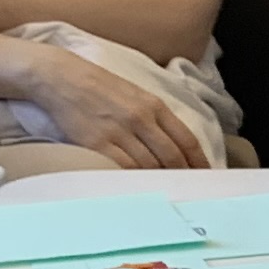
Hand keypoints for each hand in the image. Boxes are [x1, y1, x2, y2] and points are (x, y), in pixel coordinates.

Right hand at [16, 50, 203, 172]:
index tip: (207, 176)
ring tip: (166, 191)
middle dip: (183, 176)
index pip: (187, 140)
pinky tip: (140, 186)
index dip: (200, 162)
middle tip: (190, 190)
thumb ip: (156, 117)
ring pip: (149, 166)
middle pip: (172, 157)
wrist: (61, 77)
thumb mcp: (136, 94)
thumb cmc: (100, 86)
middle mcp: (140, 119)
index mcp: (154, 105)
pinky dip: (135, 180)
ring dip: (159, 180)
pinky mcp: (97, 144)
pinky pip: (123, 169)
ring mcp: (119, 132)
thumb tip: (175, 144)